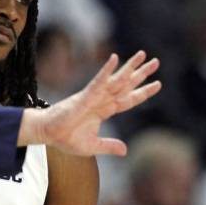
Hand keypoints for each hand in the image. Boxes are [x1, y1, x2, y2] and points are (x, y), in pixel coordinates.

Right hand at [19, 51, 159, 155]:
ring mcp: (94, 96)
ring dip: (129, 67)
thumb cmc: (65, 138)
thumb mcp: (92, 146)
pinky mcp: (84, 96)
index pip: (128, 100)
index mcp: (104, 111)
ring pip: (116, 80)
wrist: (48, 134)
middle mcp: (101, 100)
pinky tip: (114, 59)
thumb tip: (125, 150)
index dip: (143, 92)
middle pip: (126, 85)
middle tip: (156, 62)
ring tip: (143, 54)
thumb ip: (109, 146)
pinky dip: (106, 71)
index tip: (158, 84)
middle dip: (141, 74)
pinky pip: (97, 82)